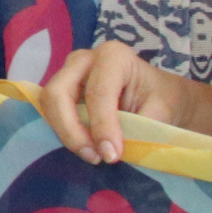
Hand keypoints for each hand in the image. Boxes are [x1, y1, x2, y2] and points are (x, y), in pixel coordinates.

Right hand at [30, 39, 187, 162]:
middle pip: (59, 93)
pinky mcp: (62, 90)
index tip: (112, 155)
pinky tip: (86, 147)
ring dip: (66, 134)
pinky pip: (52, 113)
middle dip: (72, 130)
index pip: (97, 92)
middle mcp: (84, 59)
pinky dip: (65, 133)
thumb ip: (135, 129)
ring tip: (93, 155)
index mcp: (113, 55)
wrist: (159, 96)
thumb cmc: (162, 99)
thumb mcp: (159, 111)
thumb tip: (112, 151)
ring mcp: (68, 73)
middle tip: (94, 157)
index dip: (102, 126)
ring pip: (49, 104)